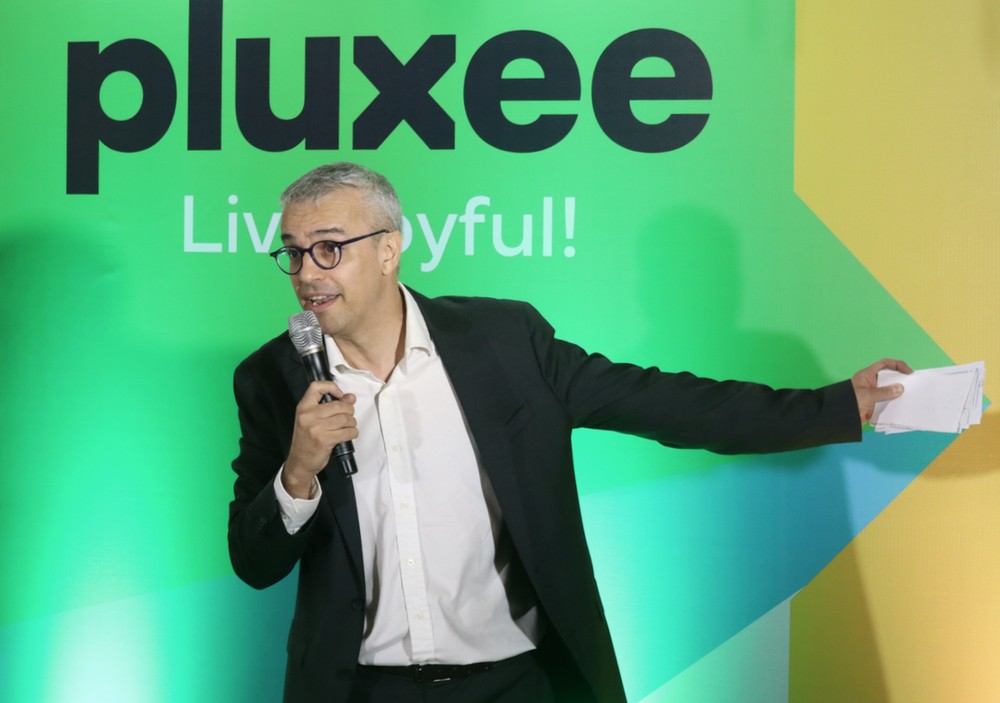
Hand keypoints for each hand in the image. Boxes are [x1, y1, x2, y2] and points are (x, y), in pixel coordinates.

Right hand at [283, 381, 357, 497]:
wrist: (300, 462)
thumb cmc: (307, 439)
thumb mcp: (313, 419)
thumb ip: (330, 406)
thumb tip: (351, 397)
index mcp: (303, 407)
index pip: (316, 387)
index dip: (332, 387)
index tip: (340, 395)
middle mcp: (308, 415)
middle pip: (338, 405)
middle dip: (349, 410)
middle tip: (348, 416)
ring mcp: (316, 428)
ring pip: (345, 419)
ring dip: (352, 423)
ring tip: (349, 426)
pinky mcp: (324, 440)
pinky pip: (347, 432)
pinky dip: (353, 432)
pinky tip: (350, 434)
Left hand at [851, 358, 912, 424]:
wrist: (839, 418)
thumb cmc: (848, 402)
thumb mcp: (867, 396)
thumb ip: (884, 392)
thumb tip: (900, 388)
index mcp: (867, 375)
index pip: (885, 364)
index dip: (898, 365)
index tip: (909, 372)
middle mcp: (871, 383)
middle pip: (889, 377)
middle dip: (900, 380)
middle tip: (914, 386)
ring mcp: (873, 394)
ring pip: (889, 390)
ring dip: (898, 393)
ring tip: (912, 397)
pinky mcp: (874, 404)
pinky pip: (887, 401)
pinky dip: (894, 403)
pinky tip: (903, 407)